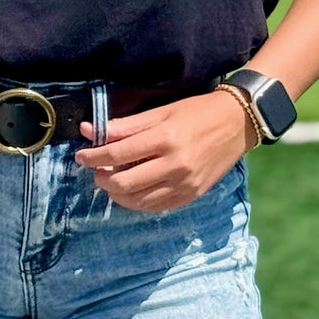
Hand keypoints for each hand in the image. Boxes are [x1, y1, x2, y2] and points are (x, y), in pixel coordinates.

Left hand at [74, 89, 257, 212]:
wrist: (238, 124)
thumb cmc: (197, 111)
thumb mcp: (161, 111)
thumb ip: (125, 125)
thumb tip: (89, 129)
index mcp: (165, 138)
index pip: (117, 154)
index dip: (92, 156)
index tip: (80, 156)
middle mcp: (174, 165)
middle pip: (124, 183)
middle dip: (102, 178)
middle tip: (96, 170)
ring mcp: (184, 184)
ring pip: (138, 201)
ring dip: (117, 193)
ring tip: (111, 180)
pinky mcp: (192, 195)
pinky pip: (156, 207)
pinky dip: (137, 201)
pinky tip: (132, 191)